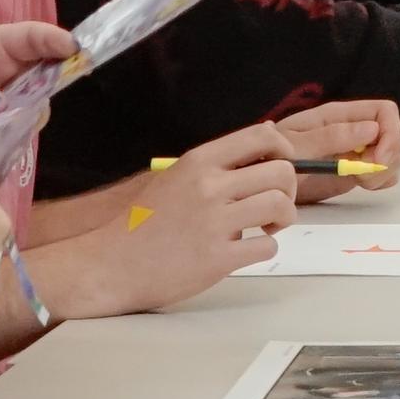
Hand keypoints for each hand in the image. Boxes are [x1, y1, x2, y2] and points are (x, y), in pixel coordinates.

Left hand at [0, 19, 79, 144]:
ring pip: (41, 100)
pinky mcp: (9, 125)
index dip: (56, 40)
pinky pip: (26, 125)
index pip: (32, 36)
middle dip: (60, 73)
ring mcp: (13, 99)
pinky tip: (10, 135)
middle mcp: (12, 70)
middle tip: (68, 83)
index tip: (75, 49)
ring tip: (17, 119)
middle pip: (48, 67)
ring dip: (35, 108)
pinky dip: (23, 130)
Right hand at [34, 127, 292, 317]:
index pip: (262, 136)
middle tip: (274, 206)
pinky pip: (267, 246)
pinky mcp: (218, 258)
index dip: (284, 149)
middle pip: (281, 172)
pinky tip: (249, 249)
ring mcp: (214, 222)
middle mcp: (209, 186)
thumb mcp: (176, 178)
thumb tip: (269, 134)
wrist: (110, 264)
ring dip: (284, 218)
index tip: (281, 165)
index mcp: (198, 162)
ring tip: (266, 227)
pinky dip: (266, 248)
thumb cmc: (143, 223)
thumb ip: (218, 162)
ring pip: (281, 205)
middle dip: (289, 189)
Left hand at [271, 98, 399, 176]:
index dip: (390, 133)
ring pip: (392, 155)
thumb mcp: (297, 146)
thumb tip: (372, 129)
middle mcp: (353, 130)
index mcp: (339, 116)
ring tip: (360, 182)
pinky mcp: (356, 171)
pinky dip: (381, 180)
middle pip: (393, 134)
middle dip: (387, 158)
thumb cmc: (271, 158)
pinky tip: (362, 186)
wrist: (258, 182)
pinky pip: (383, 172)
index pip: (384, 111)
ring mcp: (356, 151)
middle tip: (362, 176)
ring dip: (384, 171)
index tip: (378, 159)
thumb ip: (332, 136)